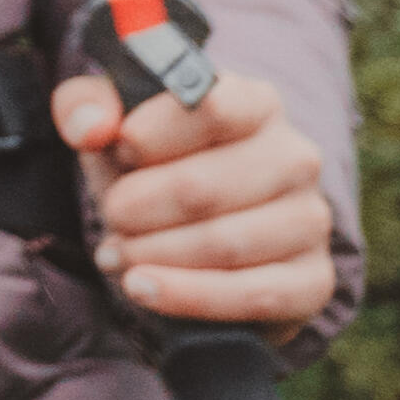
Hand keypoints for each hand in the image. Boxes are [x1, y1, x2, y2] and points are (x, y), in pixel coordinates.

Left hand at [55, 58, 337, 328]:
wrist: (196, 237)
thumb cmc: (155, 166)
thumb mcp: (113, 126)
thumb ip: (86, 107)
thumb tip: (90, 128)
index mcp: (255, 103)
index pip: (210, 107)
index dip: (150, 134)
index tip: (119, 149)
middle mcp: (296, 157)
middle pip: (204, 187)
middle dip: (138, 208)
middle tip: (111, 216)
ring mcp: (311, 221)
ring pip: (224, 245)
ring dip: (154, 254)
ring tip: (117, 254)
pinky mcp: (313, 280)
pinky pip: (252, 295)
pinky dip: (187, 296)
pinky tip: (142, 288)